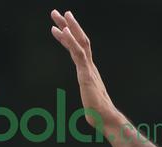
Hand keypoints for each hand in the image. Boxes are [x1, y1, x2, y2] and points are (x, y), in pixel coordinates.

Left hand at [49, 9, 121, 130]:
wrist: (106, 119)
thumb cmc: (97, 113)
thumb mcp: (88, 100)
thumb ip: (87, 97)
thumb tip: (87, 107)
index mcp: (88, 70)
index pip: (79, 48)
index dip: (70, 36)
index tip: (61, 25)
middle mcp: (89, 66)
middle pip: (79, 39)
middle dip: (67, 25)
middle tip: (56, 12)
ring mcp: (88, 68)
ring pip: (79, 42)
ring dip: (68, 27)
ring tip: (59, 15)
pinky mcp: (86, 74)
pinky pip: (78, 53)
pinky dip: (71, 40)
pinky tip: (63, 31)